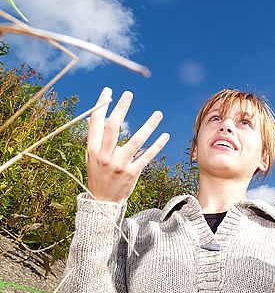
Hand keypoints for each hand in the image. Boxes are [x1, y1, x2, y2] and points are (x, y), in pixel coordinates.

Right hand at [86, 87, 169, 202]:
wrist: (103, 201)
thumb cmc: (98, 175)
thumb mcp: (91, 157)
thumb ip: (94, 139)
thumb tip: (94, 117)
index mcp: (93, 150)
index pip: (96, 123)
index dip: (101, 106)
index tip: (108, 91)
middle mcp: (105, 156)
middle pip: (113, 128)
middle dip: (120, 109)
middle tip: (128, 94)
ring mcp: (120, 165)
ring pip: (136, 141)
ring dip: (148, 126)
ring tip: (158, 113)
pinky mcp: (132, 173)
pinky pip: (147, 156)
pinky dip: (157, 145)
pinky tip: (165, 135)